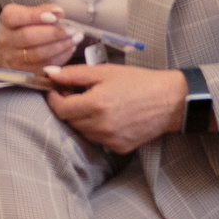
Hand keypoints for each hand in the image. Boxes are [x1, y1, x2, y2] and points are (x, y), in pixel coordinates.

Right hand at [0, 4, 76, 72]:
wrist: (14, 51)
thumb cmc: (26, 28)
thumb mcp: (29, 15)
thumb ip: (43, 10)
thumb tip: (59, 13)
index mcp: (7, 21)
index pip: (14, 17)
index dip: (35, 16)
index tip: (56, 16)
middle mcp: (7, 41)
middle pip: (28, 37)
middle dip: (54, 33)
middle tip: (72, 30)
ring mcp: (14, 59)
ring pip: (39, 54)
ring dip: (61, 46)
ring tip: (76, 38)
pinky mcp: (26, 72)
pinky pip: (46, 65)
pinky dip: (61, 56)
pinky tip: (70, 48)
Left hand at [44, 64, 187, 153]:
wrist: (169, 101)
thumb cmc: (139, 82)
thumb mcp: (106, 71)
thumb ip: (75, 74)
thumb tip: (49, 73)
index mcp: (96, 104)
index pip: (60, 108)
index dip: (53, 98)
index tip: (54, 89)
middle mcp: (101, 126)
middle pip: (69, 120)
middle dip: (68, 106)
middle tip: (76, 92)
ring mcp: (109, 139)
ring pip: (82, 131)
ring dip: (81, 118)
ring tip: (95, 103)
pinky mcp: (118, 147)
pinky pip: (97, 139)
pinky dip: (96, 128)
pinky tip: (108, 115)